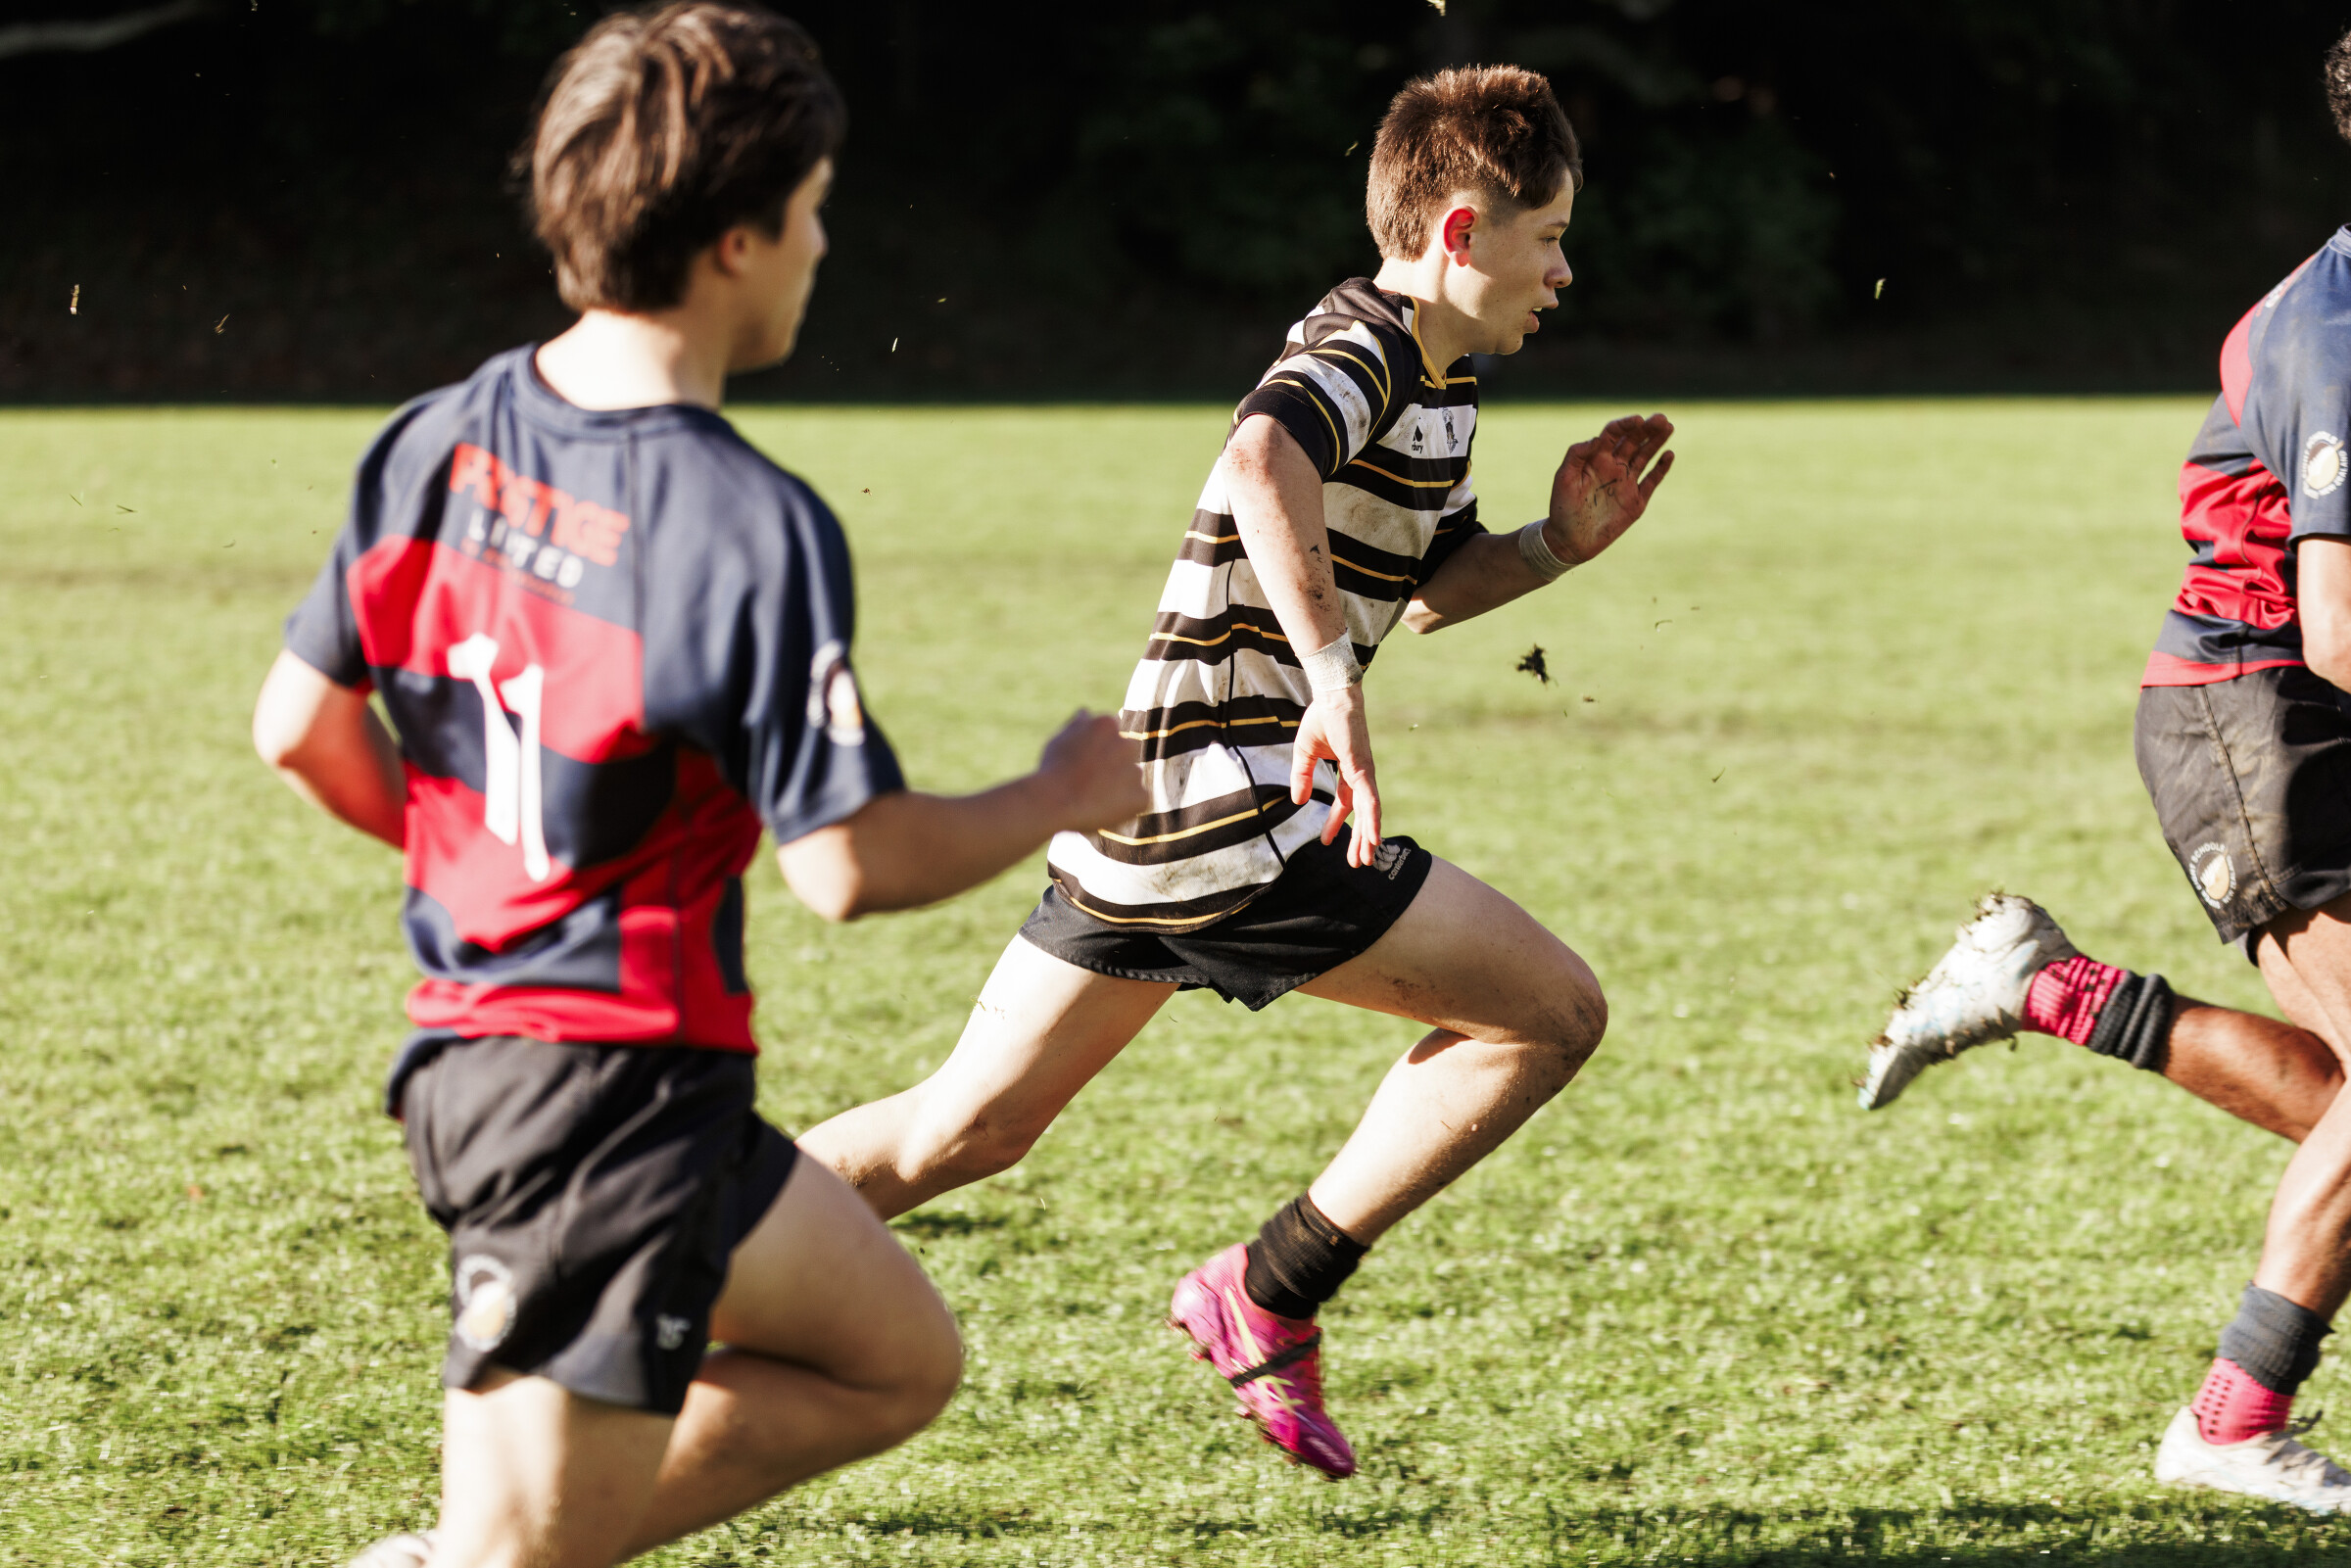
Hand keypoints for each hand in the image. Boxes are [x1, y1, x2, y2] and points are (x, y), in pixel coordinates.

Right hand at [1036, 710, 1148, 830]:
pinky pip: (1137, 800)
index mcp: (1107, 724)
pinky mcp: (1141, 796)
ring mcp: (1135, 770)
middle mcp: (1127, 743)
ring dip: (1119, 785)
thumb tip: (1086, 713)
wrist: (1054, 802)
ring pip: (1131, 777)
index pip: (1111, 734)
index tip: (1085, 762)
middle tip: (1091, 781)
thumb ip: (1077, 724)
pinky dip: (1126, 806)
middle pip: (1125, 754)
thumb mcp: (1059, 738)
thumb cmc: (1053, 769)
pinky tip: (1104, 808)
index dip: (1097, 750)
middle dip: (1113, 765)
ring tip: (1094, 797)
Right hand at [1289, 684, 1381, 867]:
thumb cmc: (1321, 718)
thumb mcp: (1304, 753)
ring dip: (1368, 837)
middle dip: (1359, 838)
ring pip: (1368, 813)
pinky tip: (1374, 838)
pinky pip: (1369, 800)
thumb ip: (1301, 776)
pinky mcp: (1364, 770)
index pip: (1345, 803)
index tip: (1326, 841)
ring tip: (1367, 860)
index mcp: (1349, 770)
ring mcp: (1365, 773)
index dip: (1335, 822)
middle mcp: (1361, 775)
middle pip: (1361, 814)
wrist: (1332, 697)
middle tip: (1359, 862)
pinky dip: (1373, 820)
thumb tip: (1297, 801)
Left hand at [1546, 413, 1674, 566]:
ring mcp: (1627, 483)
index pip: (1614, 434)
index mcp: (1596, 458)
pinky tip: (1669, 454)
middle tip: (1661, 418)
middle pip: (1634, 441)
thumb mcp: (1563, 478)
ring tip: (1669, 427)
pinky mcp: (1637, 501)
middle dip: (1647, 428)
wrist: (1570, 540)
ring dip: (1657, 441)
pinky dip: (1661, 468)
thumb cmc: (1562, 508)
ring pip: (1645, 456)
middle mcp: (1614, 467)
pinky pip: (1652, 481)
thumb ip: (1576, 455)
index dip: (1625, 425)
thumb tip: (1596, 438)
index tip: (1637, 420)